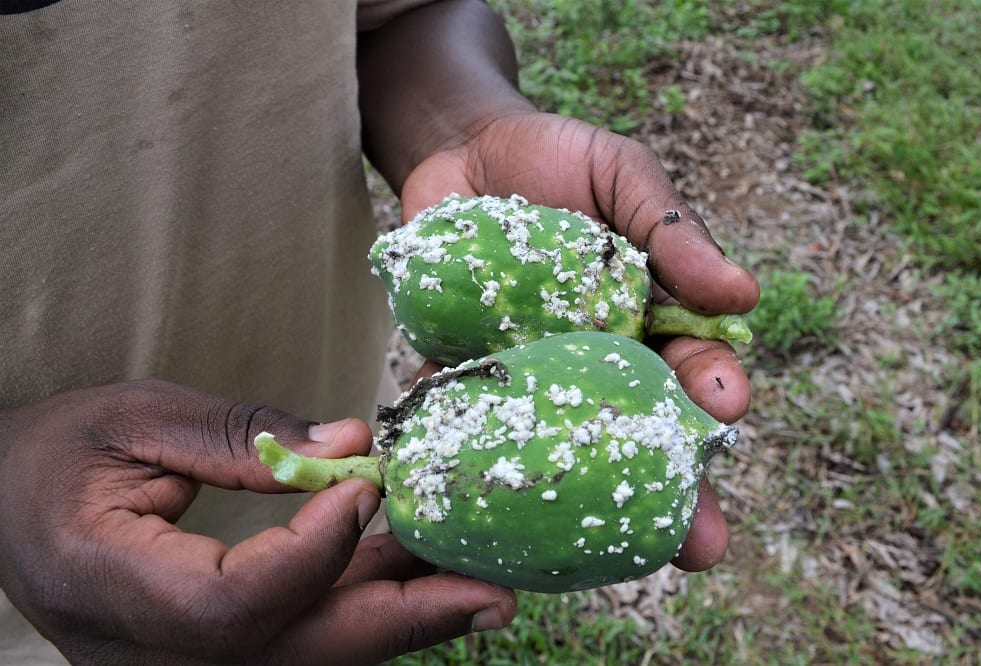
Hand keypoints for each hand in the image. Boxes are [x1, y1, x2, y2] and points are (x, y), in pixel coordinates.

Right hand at [0, 380, 515, 664]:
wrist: (4, 503)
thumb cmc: (58, 452)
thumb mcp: (136, 416)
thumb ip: (243, 435)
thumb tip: (352, 444)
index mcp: (108, 587)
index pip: (231, 605)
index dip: (311, 554)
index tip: (367, 487)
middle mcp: (146, 656)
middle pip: (292, 655)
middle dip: (402, 620)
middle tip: (491, 591)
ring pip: (307, 657)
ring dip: (398, 617)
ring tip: (478, 584)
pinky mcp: (205, 657)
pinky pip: (297, 643)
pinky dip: (361, 607)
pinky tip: (419, 576)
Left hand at [401, 111, 759, 570]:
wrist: (465, 150)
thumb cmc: (559, 161)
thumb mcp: (623, 177)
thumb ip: (672, 228)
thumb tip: (742, 295)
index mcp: (648, 319)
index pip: (692, 368)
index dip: (714, 393)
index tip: (729, 408)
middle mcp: (594, 360)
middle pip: (638, 432)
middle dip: (672, 489)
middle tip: (701, 546)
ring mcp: (531, 370)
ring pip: (562, 444)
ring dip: (581, 499)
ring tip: (601, 555)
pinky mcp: (467, 368)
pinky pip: (473, 415)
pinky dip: (476, 450)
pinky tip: (486, 497)